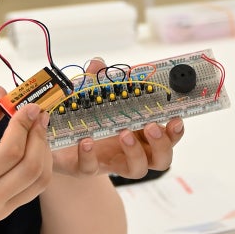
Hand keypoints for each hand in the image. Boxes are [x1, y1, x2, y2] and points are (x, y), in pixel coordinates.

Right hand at [0, 94, 53, 233]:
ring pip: (39, 180)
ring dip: (44, 151)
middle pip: (31, 167)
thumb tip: (0, 96)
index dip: (23, 125)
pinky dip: (39, 166)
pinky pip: (33, 190)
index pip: (9, 152)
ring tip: (38, 130)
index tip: (28, 106)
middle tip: (38, 114)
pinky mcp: (4, 214)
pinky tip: (33, 149)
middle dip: (39, 136)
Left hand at [50, 58, 185, 180]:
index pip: (168, 136)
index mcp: (141, 134)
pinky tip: (86, 141)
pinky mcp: (86, 169)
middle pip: (162, 159)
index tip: (175, 118)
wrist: (59, 146)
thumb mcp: (93, 98)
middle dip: (162, 144)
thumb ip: (97, 81)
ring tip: (124, 133)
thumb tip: (98, 63)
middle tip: (151, 126)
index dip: (175, 130)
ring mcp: (111, 163)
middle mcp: (132, 152)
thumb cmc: (87, 120)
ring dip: (135, 153)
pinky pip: (91, 168)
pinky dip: (89, 155)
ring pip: (137, 170)